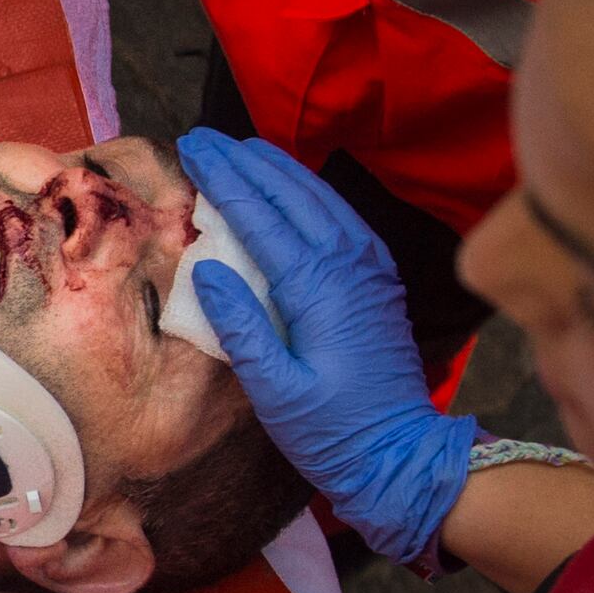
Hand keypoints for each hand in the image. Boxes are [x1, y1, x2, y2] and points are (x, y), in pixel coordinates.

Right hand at [174, 131, 476, 562]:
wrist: (400, 454)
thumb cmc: (332, 431)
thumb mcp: (275, 391)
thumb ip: (241, 326)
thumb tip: (207, 267)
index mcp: (318, 287)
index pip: (260, 215)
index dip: (224, 177)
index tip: (193, 147)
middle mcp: (348, 264)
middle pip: (291, 193)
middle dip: (246, 161)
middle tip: (205, 138)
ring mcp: (370, 267)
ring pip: (321, 197)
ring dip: (279, 169)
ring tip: (242, 150)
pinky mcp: (379, 278)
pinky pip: (341, 217)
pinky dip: (309, 192)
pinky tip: (292, 187)